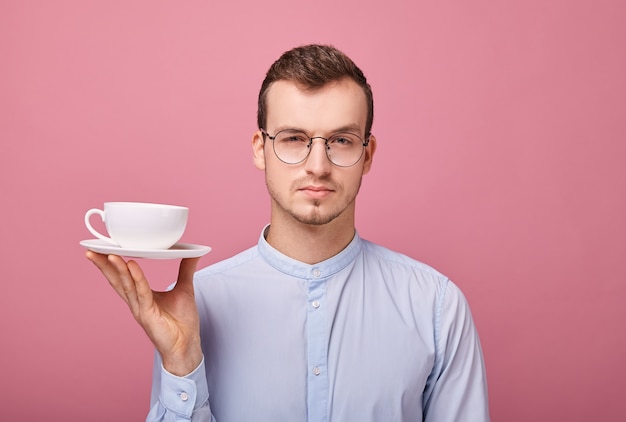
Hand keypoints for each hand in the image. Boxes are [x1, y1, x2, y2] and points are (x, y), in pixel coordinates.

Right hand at [86, 251, 202, 375]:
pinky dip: (136, 278)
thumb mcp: (184, 289)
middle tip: (92, 249)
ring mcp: (140, 309)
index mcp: (141, 296)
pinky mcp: (148, 314)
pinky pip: (141, 293)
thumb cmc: (182, 322)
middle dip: (103, 265)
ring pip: (126, 285)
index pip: (122, 277)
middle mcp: (136, 302)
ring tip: (111, 254)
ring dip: (117, 269)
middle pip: (116, 280)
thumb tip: (192, 253)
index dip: (112, 264)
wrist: (187, 345)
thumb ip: (185, 270)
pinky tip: (131, 266)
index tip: (103, 249)